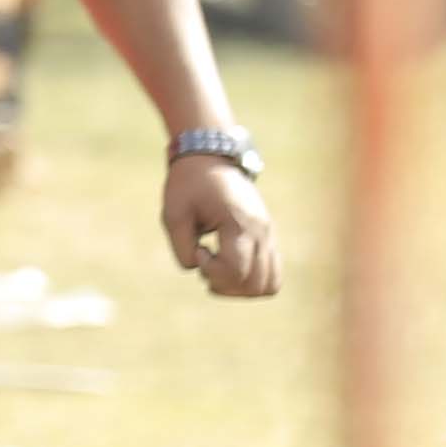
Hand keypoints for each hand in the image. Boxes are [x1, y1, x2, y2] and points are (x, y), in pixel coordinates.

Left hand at [164, 151, 278, 298]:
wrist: (211, 158)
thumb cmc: (189, 185)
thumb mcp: (173, 214)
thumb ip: (182, 247)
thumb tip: (197, 268)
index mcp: (240, 223)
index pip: (237, 270)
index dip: (212, 271)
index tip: (199, 251)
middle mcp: (262, 232)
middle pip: (256, 284)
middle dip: (225, 285)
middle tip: (205, 263)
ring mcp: (269, 236)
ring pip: (270, 284)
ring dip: (240, 288)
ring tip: (216, 269)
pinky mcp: (268, 238)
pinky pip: (272, 274)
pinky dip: (251, 281)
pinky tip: (227, 266)